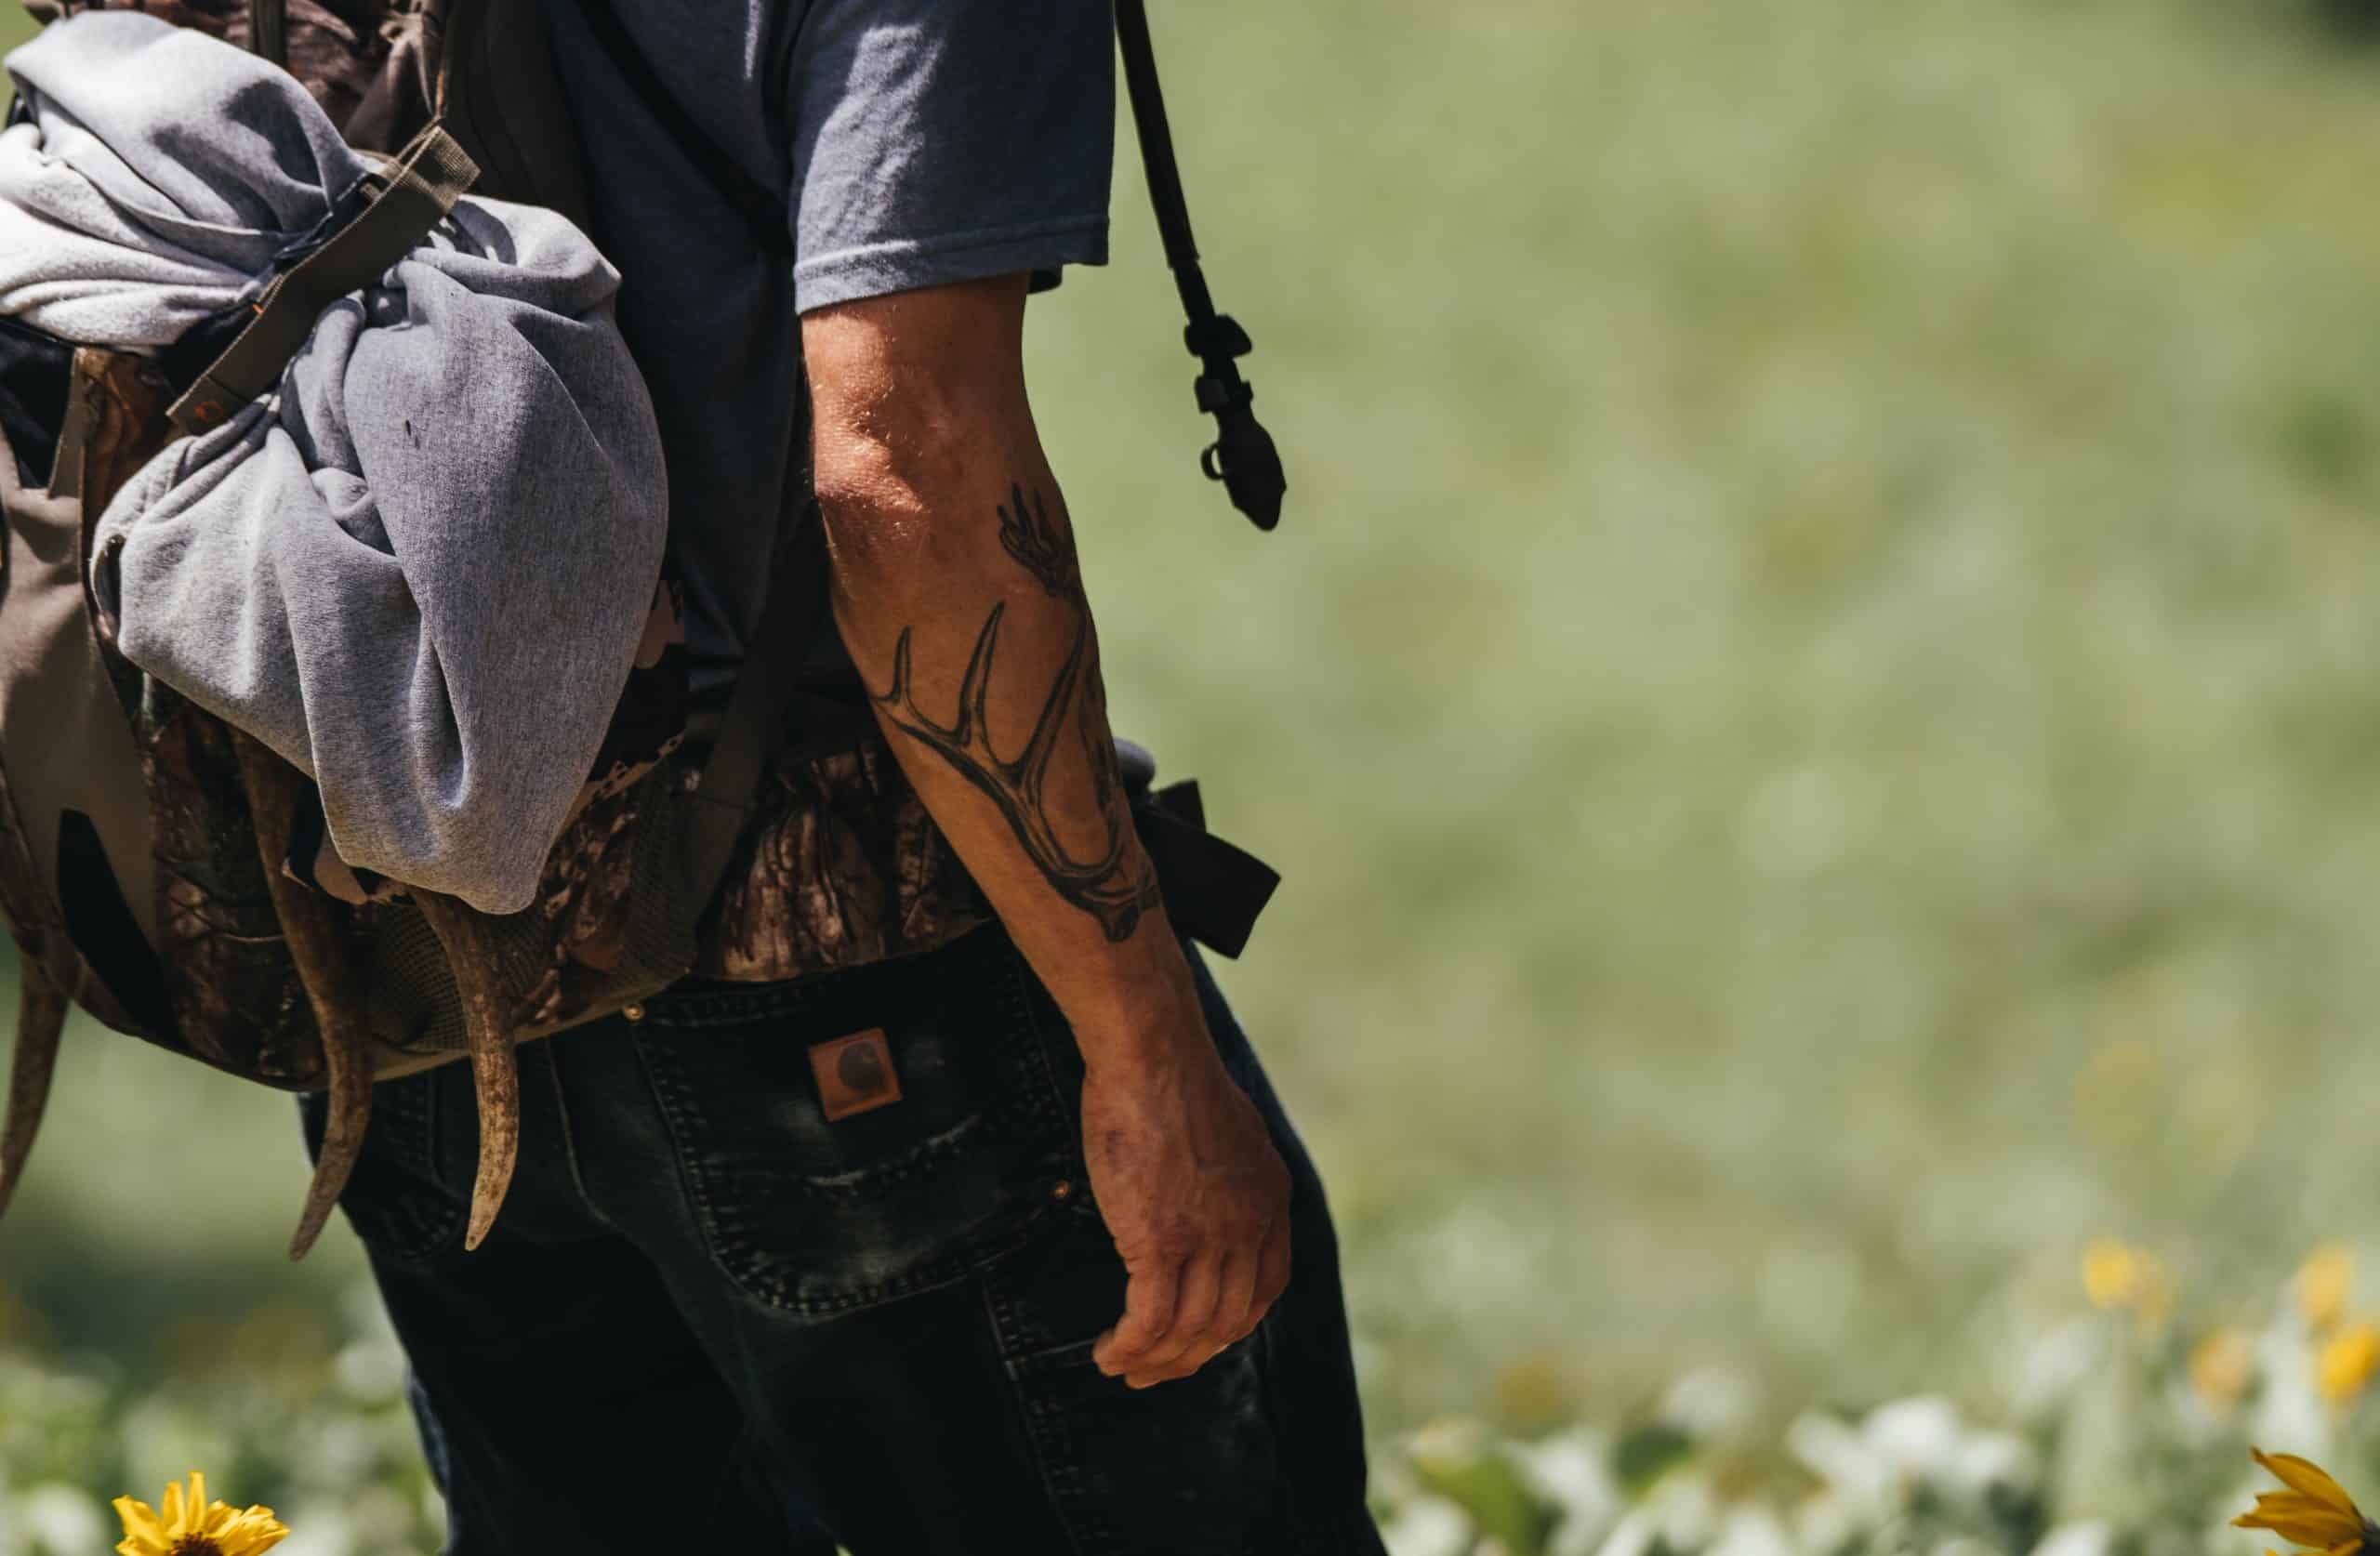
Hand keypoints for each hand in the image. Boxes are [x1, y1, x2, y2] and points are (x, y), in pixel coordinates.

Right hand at [1081, 1013, 1293, 1387]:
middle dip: (1190, 1358)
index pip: (1266, 1288)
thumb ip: (1228, 1175)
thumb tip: (1206, 1194)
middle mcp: (1251, 1226)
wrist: (1151, 1053)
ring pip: (1188, 1329)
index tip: (1198, 1339)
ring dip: (1154, 1360)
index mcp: (1271, 1200)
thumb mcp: (1227, 1130)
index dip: (1232, 1325)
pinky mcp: (1163, 1241)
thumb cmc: (1171, 1079)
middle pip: (1229, 1321)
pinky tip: (1108, 1353)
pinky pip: (1149, 1320)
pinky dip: (1129, 1346)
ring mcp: (1209, 1237)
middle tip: (1153, 1372)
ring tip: (1121, 1366)